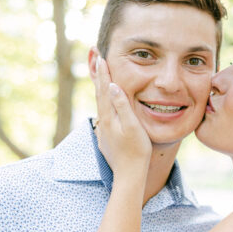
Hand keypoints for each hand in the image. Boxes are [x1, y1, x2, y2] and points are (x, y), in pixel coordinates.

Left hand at [94, 56, 151, 174]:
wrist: (129, 175)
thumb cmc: (136, 151)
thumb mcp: (133, 126)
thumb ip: (122, 105)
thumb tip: (113, 86)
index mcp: (109, 116)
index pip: (104, 89)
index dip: (104, 72)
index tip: (101, 56)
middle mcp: (103, 122)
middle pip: (98, 94)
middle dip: (98, 75)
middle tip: (95, 58)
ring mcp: (103, 130)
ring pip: (100, 104)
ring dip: (100, 89)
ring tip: (100, 77)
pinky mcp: (106, 138)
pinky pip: (103, 114)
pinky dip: (103, 103)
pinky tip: (105, 104)